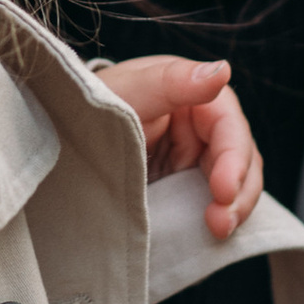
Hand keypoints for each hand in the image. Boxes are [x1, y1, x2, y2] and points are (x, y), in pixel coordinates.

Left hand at [97, 53, 264, 238]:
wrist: (61, 139)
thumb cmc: (89, 105)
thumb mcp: (125, 92)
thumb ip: (171, 82)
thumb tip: (222, 70)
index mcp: (192, 92)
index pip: (229, 125)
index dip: (234, 158)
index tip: (223, 190)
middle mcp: (201, 122)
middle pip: (242, 157)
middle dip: (238, 191)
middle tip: (220, 223)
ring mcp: (195, 154)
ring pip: (236, 182)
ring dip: (233, 208)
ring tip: (218, 230)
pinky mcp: (185, 182)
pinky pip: (214, 200)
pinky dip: (218, 216)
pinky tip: (209, 233)